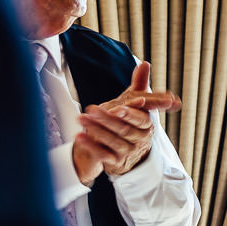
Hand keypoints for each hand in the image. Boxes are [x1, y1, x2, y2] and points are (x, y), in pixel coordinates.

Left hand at [71, 62, 178, 183]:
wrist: (128, 152)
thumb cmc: (131, 123)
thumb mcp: (135, 104)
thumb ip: (140, 84)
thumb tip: (145, 64)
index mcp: (147, 125)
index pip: (141, 119)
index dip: (130, 113)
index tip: (119, 107)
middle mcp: (141, 139)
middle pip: (124, 129)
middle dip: (107, 119)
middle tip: (92, 109)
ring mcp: (128, 151)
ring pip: (113, 140)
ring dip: (96, 130)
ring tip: (81, 119)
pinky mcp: (115, 161)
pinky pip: (102, 153)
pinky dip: (90, 145)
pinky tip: (79, 136)